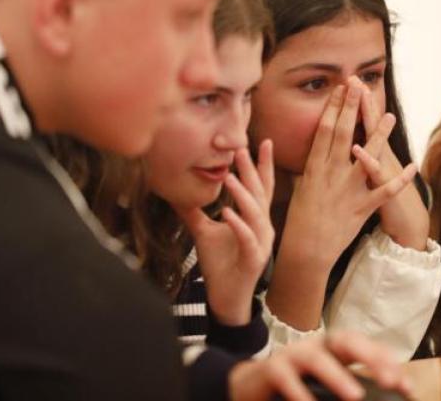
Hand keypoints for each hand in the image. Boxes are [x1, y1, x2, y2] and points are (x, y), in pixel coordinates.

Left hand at [180, 141, 274, 325]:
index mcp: (255, 219)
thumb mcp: (204, 232)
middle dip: (251, 171)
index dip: (263, 165)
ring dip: (243, 195)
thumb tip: (177, 193)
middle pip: (260, 194)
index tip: (263, 141)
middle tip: (240, 149)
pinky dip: (238, 225)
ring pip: (256, 214)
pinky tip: (227, 213)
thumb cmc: (220, 265)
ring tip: (228, 177)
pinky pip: (247, 239)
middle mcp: (263, 227)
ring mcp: (260, 243)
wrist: (226, 299)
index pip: (261, 186)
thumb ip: (195, 212)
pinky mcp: (253, 259)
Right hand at [227, 332, 411, 400]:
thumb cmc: (297, 385)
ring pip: (317, 358)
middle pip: (345, 340)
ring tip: (355, 396)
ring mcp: (293, 355)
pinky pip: (286, 377)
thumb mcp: (327, 384)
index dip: (386, 362)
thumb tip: (390, 397)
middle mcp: (317, 346)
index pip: (366, 346)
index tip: (405, 386)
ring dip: (337, 376)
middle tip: (389, 380)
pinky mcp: (272, 369)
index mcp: (334, 349)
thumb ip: (351, 388)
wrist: (250, 385)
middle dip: (369, 357)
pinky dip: (299, 392)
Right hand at [281, 82, 416, 269]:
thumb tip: (303, 152)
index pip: (324, 131)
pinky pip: (383, 191)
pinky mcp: (361, 208)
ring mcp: (347, 191)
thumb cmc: (300, 219)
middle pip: (342, 135)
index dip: (332, 108)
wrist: (305, 250)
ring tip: (390, 115)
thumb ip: (305, 168)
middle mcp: (330, 175)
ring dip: (378, 135)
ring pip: (365, 158)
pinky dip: (399, 179)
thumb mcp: (298, 188)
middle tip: (358, 86)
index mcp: (314, 168)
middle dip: (351, 109)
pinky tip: (412, 166)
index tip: (339, 89)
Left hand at [351, 77, 428, 250]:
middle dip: (363, 103)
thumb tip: (352, 141)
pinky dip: (369, 163)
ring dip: (371, 124)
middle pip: (371, 126)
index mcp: (375, 153)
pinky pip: (376, 174)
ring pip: (377, 146)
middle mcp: (381, 158)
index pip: (365, 123)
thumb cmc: (388, 197)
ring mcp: (384, 172)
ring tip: (363, 105)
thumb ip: (366, 156)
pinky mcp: (384, 191)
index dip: (357, 103)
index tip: (348, 80)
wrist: (408, 222)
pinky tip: (358, 150)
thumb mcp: (376, 172)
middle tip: (355, 79)